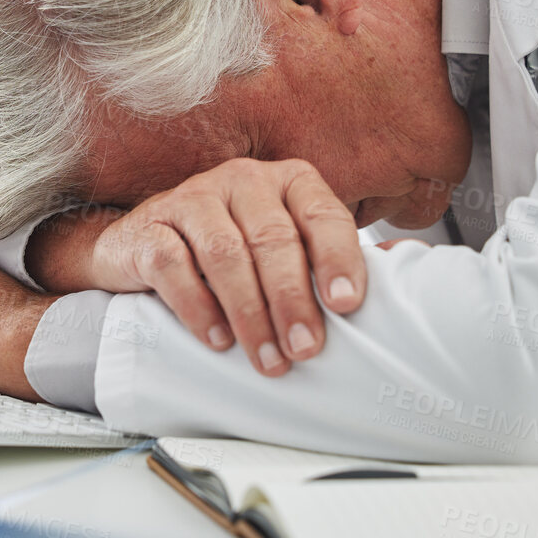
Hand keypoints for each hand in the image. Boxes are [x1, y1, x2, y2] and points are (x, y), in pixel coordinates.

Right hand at [84, 158, 366, 375]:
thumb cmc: (226, 249)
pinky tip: (216, 338)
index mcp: (286, 181)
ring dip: (249, 313)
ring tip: (266, 357)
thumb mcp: (282, 245)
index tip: (347, 305)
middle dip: (292, 300)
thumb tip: (397, 276)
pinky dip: (198, 307)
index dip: (337, 259)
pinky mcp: (149, 227)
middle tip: (305, 349)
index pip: (322, 214)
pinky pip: (174, 264)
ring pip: (225, 254)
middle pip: (274, 239)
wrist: (140, 247)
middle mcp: (241, 180)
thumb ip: (326, 257)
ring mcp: (191, 199)